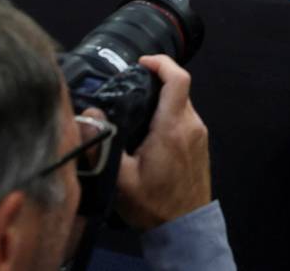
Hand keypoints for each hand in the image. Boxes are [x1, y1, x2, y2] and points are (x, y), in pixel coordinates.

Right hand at [115, 55, 211, 230]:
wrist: (184, 227)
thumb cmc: (154, 206)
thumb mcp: (119, 178)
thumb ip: (102, 145)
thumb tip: (89, 116)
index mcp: (172, 128)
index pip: (177, 78)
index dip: (160, 63)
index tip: (141, 63)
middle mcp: (191, 126)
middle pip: (177, 88)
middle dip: (154, 82)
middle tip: (129, 89)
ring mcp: (199, 134)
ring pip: (181, 103)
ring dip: (160, 101)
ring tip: (135, 113)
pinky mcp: (200, 143)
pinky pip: (185, 118)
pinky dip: (168, 115)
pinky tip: (148, 133)